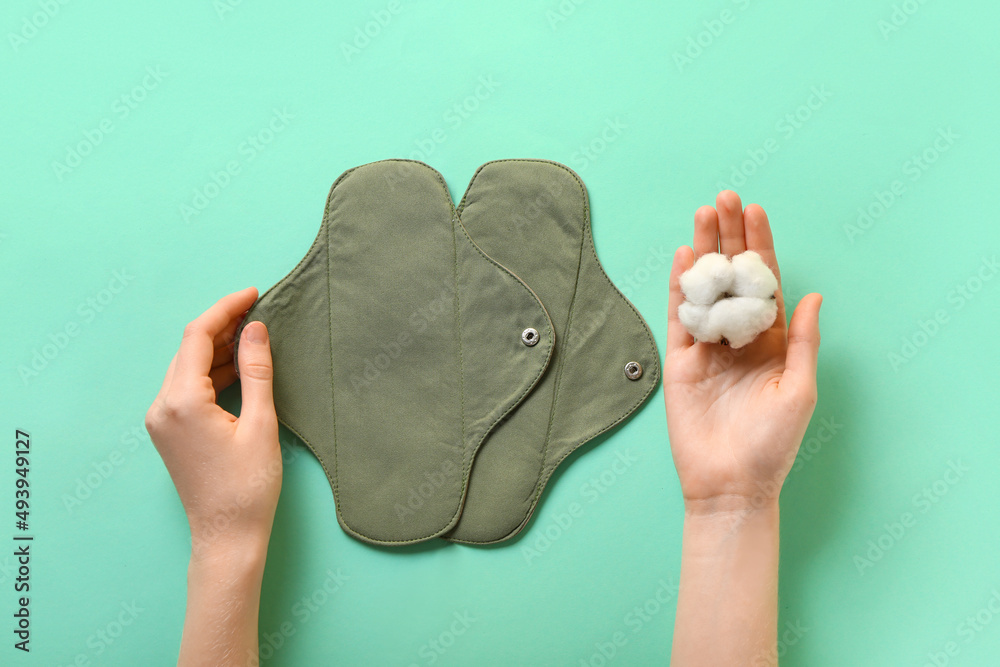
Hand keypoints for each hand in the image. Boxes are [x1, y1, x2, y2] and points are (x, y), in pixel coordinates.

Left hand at [145, 287, 280, 557]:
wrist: (227, 537)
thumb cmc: (248, 487)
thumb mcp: (260, 423)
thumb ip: (256, 371)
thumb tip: (255, 329)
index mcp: (181, 401)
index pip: (198, 337)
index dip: (225, 309)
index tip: (253, 293)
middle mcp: (161, 406)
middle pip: (189, 349)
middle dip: (222, 325)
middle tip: (258, 310)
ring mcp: (161, 420)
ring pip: (187, 366)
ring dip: (218, 348)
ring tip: (253, 334)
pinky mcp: (169, 431)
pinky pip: (187, 387)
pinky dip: (212, 371)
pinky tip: (238, 366)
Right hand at [663, 191, 821, 510]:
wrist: (729, 483)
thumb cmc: (772, 444)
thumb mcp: (800, 389)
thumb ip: (804, 341)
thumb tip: (815, 295)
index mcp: (773, 341)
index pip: (766, 282)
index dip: (761, 246)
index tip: (755, 211)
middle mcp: (739, 337)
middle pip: (732, 276)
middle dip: (729, 236)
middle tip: (724, 199)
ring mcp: (707, 348)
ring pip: (704, 288)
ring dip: (703, 252)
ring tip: (702, 215)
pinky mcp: (680, 362)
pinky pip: (679, 317)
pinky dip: (679, 286)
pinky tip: (683, 257)